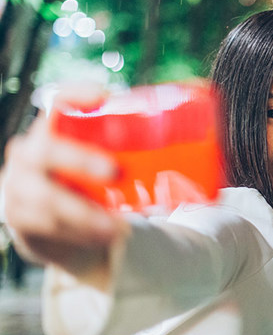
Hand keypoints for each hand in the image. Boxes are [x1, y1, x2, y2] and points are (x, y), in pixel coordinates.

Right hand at [2, 93, 123, 275]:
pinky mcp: (19, 218)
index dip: (75, 96)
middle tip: (116, 172)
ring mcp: (18, 186)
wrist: (64, 233)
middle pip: (46, 150)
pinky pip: (44, 225)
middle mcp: (29, 154)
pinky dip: (77, 233)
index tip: (104, 96)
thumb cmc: (93, 191)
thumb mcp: (109, 169)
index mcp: (52, 133)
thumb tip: (193, 137)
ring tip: (119, 228)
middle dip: (81, 160)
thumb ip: (134, 155)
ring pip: (46, 198)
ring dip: (85, 213)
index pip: (57, 104)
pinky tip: (101, 238)